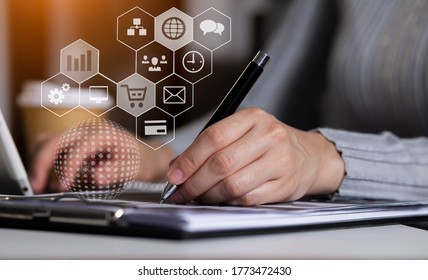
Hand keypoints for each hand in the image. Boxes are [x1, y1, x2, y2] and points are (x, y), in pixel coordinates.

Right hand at [29, 131, 172, 193]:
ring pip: (48, 142)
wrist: (147, 155)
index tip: (64, 185)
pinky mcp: (75, 143)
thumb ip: (116, 171)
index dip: (68, 167)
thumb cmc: (142, 160)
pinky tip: (53, 180)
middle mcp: (88, 131)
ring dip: (41, 163)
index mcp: (103, 134)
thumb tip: (97, 176)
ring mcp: (79, 136)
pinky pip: (53, 149)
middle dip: (42, 163)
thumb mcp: (135, 168)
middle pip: (54, 140)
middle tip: (38, 185)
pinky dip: (47, 163)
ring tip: (43, 184)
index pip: (78, 147)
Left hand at [167, 108, 344, 204]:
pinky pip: (247, 199)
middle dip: (194, 182)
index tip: (174, 175)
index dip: (189, 159)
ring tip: (199, 196)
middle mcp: (269, 136)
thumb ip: (211, 146)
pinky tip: (221, 199)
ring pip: (233, 184)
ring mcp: (279, 161)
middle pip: (221, 163)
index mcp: (253, 117)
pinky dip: (227, 202)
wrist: (309, 156)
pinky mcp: (284, 184)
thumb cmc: (268, 143)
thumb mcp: (243, 132)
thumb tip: (178, 168)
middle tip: (181, 192)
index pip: (213, 137)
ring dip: (209, 195)